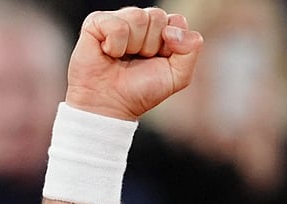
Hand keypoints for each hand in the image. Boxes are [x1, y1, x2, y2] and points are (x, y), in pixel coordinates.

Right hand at [65, 8, 202, 120]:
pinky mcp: (96, 22)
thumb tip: (173, 30)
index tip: (160, 59)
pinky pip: (117, 26)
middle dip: (152, 45)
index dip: (172, 44)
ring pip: (138, 17)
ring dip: (134, 46)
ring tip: (123, 57)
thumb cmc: (142, 90)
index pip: (177, 21)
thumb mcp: (178, 75)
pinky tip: (109, 53)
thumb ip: (191, 50)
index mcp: (160, 30)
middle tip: (139, 60)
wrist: (111, 104)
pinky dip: (115, 46)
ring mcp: (117, 19)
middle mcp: (139, 21)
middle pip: (157, 16)